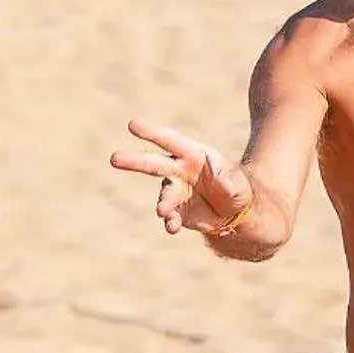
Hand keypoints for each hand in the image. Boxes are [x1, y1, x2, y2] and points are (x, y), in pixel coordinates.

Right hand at [109, 120, 250, 235]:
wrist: (236, 212)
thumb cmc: (238, 188)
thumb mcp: (239, 182)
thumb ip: (230, 180)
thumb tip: (223, 183)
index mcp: (193, 154)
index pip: (169, 141)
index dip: (151, 133)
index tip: (132, 125)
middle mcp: (179, 170)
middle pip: (153, 164)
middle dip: (134, 161)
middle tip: (114, 158)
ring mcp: (176, 191)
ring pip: (164, 195)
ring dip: (163, 202)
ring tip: (162, 211)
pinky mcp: (177, 211)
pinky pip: (170, 216)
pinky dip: (170, 222)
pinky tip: (172, 227)